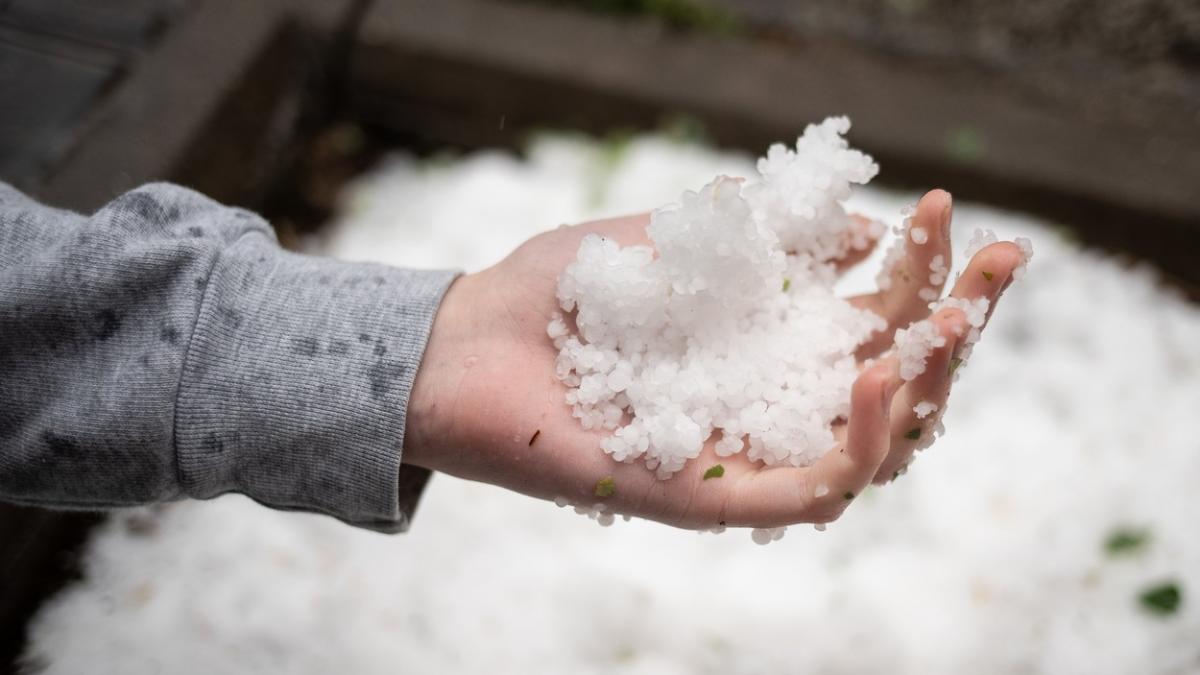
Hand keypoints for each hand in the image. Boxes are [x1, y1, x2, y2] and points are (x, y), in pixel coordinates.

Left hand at [403, 190, 1023, 529]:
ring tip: (943, 319)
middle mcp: (767, 409)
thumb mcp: (669, 240)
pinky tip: (872, 371)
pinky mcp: (707, 496)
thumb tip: (863, 226)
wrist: (458, 347)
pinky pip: (808, 493)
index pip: (874, 320)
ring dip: (928, 386)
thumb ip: (760, 235)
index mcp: (765, 350)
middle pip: (897, 385)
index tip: (947, 209)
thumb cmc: (554, 295)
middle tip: (998, 258)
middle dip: (960, 322)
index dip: (925, 269)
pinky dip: (856, 442)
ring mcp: (742, 455)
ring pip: (874, 450)